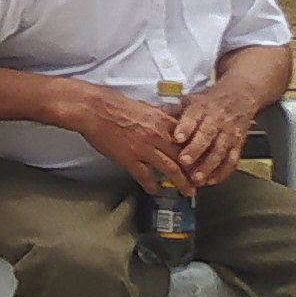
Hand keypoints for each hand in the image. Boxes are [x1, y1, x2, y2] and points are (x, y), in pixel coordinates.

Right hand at [56, 83, 195, 195]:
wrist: (92, 109)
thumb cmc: (113, 104)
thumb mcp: (144, 106)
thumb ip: (158, 115)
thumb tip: (167, 118)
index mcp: (162, 122)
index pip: (189, 139)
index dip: (198, 151)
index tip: (203, 160)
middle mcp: (157, 136)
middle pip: (184, 157)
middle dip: (195, 171)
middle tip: (202, 181)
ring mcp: (144, 149)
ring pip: (170, 169)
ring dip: (182, 182)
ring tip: (188, 192)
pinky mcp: (128, 159)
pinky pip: (145, 176)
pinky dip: (152, 185)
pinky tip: (155, 191)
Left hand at [170, 91, 256, 188]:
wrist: (240, 97)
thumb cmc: (209, 102)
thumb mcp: (190, 100)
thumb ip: (172, 111)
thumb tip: (151, 115)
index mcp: (201, 109)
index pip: (192, 118)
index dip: (185, 128)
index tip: (177, 138)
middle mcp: (216, 121)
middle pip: (206, 136)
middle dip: (195, 150)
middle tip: (184, 162)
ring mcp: (229, 133)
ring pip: (220, 151)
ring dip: (208, 166)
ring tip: (197, 179)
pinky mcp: (238, 144)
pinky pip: (232, 159)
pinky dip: (223, 172)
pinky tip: (212, 181)